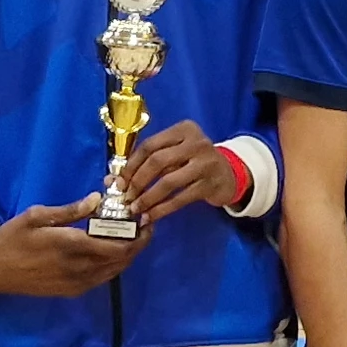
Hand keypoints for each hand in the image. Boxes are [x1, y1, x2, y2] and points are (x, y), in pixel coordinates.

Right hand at [0, 200, 141, 297]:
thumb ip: (70, 211)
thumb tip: (96, 199)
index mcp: (72, 246)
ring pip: (114, 271)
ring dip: (127, 255)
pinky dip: (113, 265)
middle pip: (122, 260)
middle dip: (138, 244)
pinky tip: (110, 251)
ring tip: (131, 237)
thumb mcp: (37, 216)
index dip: (138, 235)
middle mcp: (79, 268)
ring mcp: (76, 283)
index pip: (118, 246)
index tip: (145, 220)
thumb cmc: (12, 238)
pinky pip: (102, 279)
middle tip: (143, 226)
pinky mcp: (72, 291)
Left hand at [122, 118, 244, 224]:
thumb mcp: (178, 151)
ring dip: (148, 198)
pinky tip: (151, 216)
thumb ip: (154, 159)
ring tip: (136, 209)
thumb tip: (117, 178)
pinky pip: (180, 198)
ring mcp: (205, 163)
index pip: (150, 145)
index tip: (119, 181)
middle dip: (137, 181)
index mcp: (184, 130)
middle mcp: (196, 143)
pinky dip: (162, 209)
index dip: (131, 164)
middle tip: (126, 196)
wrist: (229, 175)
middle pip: (157, 161)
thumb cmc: (195, 162)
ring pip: (168, 182)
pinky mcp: (210, 185)